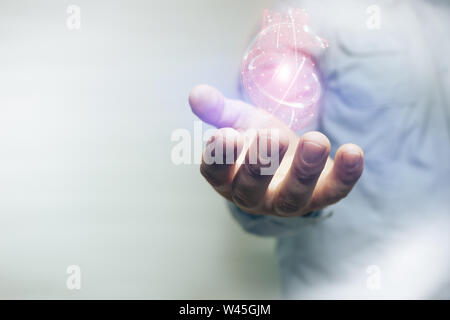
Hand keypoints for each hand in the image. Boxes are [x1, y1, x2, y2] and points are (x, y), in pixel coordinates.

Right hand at [189, 84, 363, 216]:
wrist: (291, 159)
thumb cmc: (258, 142)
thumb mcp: (239, 123)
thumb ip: (219, 110)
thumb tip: (196, 93)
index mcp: (228, 178)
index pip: (217, 173)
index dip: (219, 158)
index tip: (224, 135)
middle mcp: (254, 196)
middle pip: (252, 189)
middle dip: (260, 164)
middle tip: (270, 136)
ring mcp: (287, 201)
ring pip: (292, 196)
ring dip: (304, 170)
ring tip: (314, 140)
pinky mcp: (320, 197)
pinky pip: (333, 192)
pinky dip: (345, 175)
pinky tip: (353, 151)